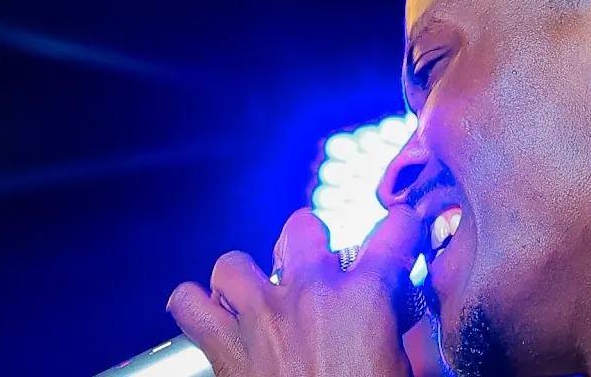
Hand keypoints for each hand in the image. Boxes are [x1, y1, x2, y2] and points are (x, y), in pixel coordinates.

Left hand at [167, 207, 424, 376]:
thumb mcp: (402, 371)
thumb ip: (402, 340)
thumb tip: (402, 330)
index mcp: (367, 298)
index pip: (394, 233)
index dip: (401, 228)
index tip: (399, 232)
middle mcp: (311, 294)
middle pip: (301, 227)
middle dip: (308, 242)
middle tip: (316, 267)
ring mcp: (261, 317)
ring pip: (234, 263)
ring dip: (245, 276)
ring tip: (257, 294)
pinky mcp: (225, 346)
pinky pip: (188, 304)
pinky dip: (195, 305)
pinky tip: (213, 316)